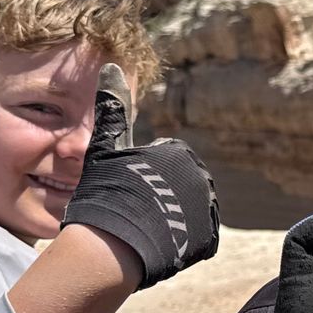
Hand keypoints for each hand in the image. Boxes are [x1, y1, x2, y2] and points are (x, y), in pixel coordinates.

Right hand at [61, 64, 220, 288]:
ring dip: (167, 219)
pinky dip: (176, 243)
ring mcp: (207, 209)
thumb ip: (112, 108)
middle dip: (157, 199)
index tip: (125, 189)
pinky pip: (192, 238)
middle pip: (175, 189)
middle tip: (133, 211)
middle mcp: (201, 177)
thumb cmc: (104, 193)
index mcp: (179, 154)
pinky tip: (158, 243)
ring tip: (143, 228)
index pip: (160, 165)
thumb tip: (111, 66)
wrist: (110, 246)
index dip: (139, 180)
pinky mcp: (208, 239)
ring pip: (183, 213)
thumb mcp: (105, 148)